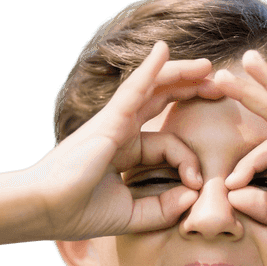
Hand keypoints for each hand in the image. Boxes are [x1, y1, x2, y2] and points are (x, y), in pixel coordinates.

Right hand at [29, 42, 218, 240]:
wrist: (46, 209)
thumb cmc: (80, 213)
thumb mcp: (133, 215)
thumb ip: (163, 208)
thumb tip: (194, 194)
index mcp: (126, 153)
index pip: (168, 146)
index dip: (189, 162)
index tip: (196, 184)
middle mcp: (121, 131)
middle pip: (161, 101)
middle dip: (191, 91)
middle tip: (219, 86)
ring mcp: (114, 122)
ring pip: (153, 89)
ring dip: (181, 74)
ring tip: (208, 66)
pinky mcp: (109, 120)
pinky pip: (133, 89)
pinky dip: (150, 69)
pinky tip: (164, 50)